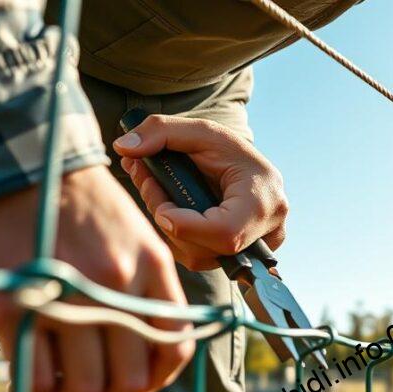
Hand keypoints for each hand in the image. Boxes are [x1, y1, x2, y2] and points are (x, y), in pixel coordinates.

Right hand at [0, 165, 192, 391]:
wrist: (16, 161)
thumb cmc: (76, 203)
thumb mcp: (132, 233)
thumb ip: (145, 287)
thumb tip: (141, 355)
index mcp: (151, 265)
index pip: (174, 345)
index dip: (157, 378)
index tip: (137, 385)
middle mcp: (114, 285)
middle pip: (129, 379)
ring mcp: (64, 298)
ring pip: (85, 388)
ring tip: (57, 391)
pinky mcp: (13, 309)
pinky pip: (35, 381)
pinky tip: (30, 382)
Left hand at [113, 115, 287, 270]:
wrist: (247, 169)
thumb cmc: (227, 150)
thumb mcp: (199, 131)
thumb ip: (160, 132)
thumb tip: (123, 147)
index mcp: (263, 200)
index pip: (225, 233)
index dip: (185, 225)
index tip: (160, 205)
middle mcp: (269, 231)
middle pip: (206, 249)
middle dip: (168, 221)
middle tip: (146, 183)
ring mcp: (258, 249)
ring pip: (200, 258)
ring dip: (170, 229)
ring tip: (157, 193)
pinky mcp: (243, 257)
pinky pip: (202, 259)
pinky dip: (180, 237)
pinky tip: (172, 210)